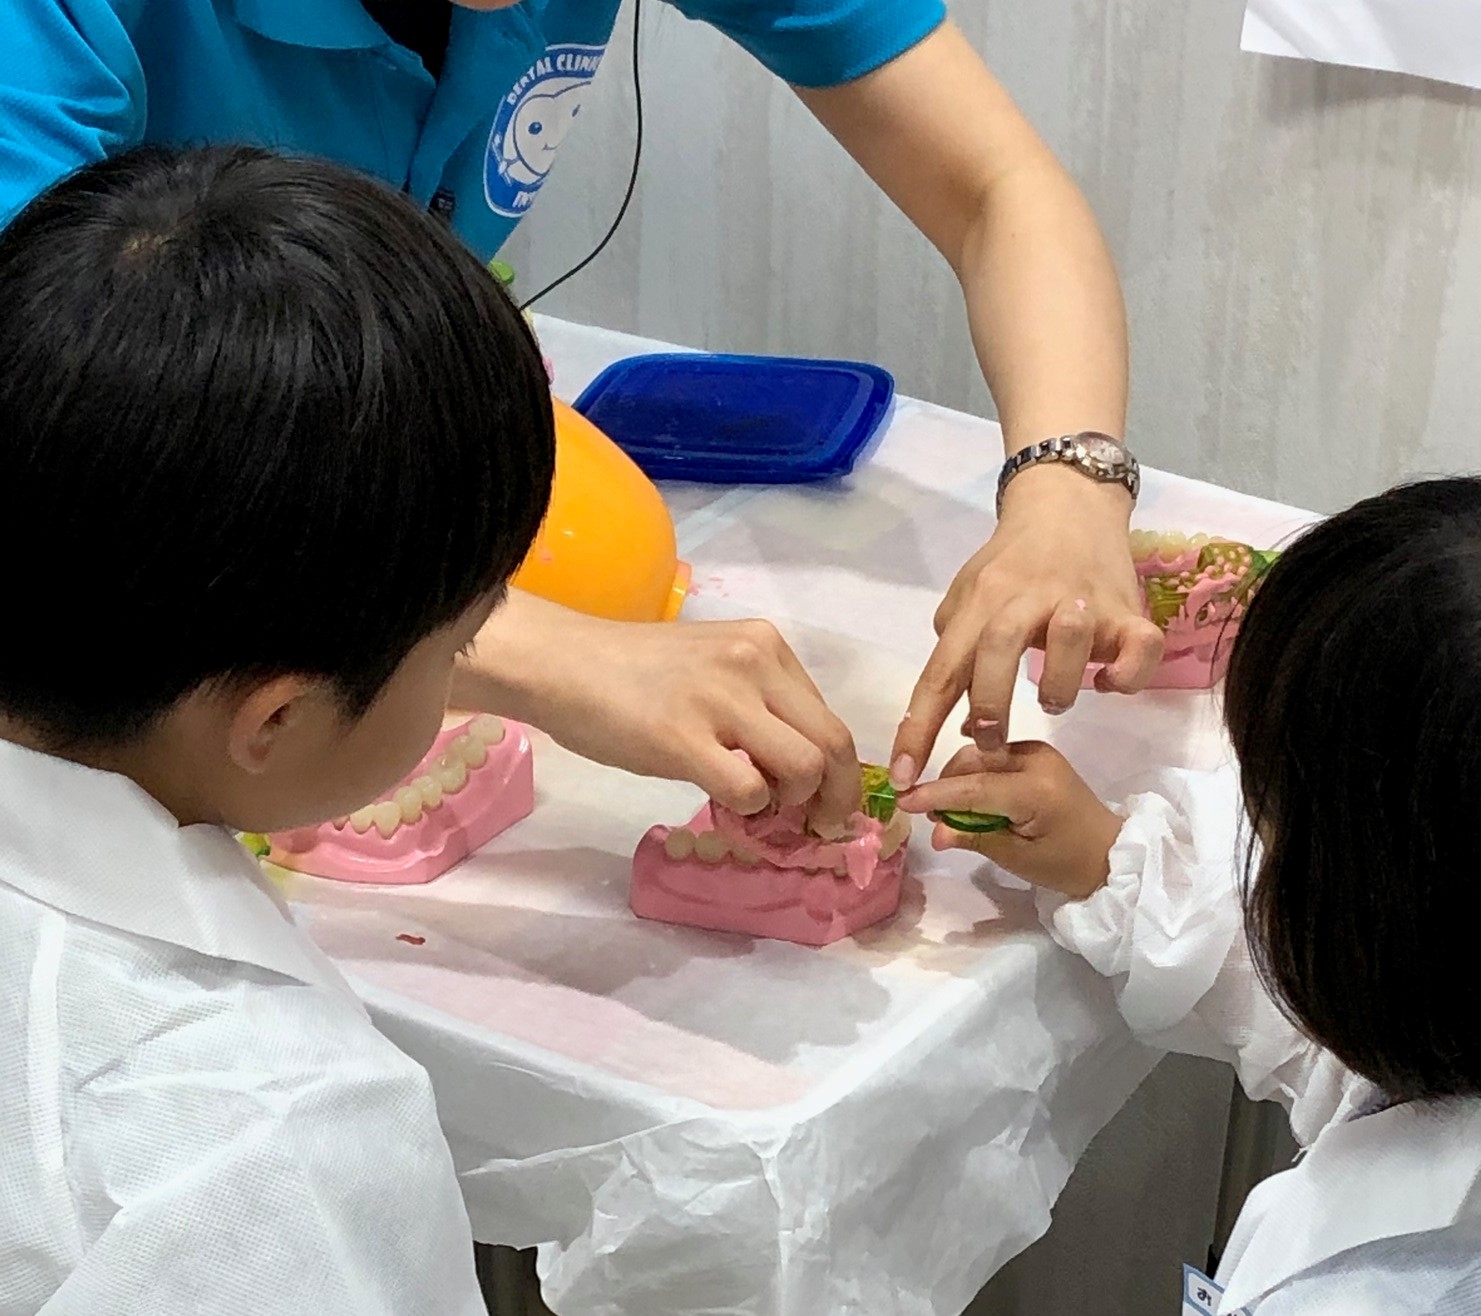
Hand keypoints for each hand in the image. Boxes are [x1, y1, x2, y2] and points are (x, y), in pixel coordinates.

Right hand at [453, 593, 860, 832]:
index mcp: (766, 646)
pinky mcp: (682, 738)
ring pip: (804, 769)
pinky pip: (748, 790)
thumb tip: (798, 769)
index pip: (831, 717)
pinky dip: (747, 810)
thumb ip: (760, 704)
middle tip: (814, 826)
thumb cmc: (633, 673)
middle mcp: (754, 664)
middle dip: (836, 799)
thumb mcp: (715, 668)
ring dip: (790, 804)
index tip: (825, 802)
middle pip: (834, 745)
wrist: (563, 664)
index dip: (839, 772)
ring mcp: (720, 699)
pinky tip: (721, 801)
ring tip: (759, 808)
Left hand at [889, 468, 1161, 787]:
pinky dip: (1125, 676)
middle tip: (990, 743)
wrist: (1068, 504)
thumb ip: (957, 649)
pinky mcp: (1128, 610)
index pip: (940, 671)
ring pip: (1068, 646)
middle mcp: (1026, 598)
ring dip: (1058, 688)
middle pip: (996, 652)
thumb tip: (954, 717)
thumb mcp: (967, 596)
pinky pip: (1136, 649)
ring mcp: (1080, 601)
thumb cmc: (1011, 563)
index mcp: (980, 602)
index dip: (918, 727)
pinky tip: (1107, 682)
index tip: (905, 777)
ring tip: (1056, 702)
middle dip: (989, 707)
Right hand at [896, 741, 1119, 898]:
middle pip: (971, 761)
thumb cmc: (1066, 863)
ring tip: (951, 813)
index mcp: (1036, 788)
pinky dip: (972, 773)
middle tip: (932, 818)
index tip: (903, 802)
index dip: (935, 794)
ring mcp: (1035, 750)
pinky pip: (990, 755)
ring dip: (957, 779)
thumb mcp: (1018, 858)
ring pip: (977, 754)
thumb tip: (934, 834)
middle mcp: (1035, 758)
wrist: (1108, 853)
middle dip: (944, 785)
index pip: (974, 787)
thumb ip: (974, 838)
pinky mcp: (1033, 751)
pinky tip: (967, 797)